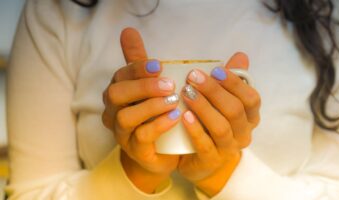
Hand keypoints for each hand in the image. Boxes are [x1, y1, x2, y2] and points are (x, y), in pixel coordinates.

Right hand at [102, 28, 178, 193]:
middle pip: (117, 95)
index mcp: (117, 92)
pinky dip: (158, 125)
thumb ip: (138, 61)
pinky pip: (141, 137)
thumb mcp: (147, 86)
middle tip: (169, 84)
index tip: (159, 65)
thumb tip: (128, 30)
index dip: (137, 69)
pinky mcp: (134, 150)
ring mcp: (122, 133)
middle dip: (143, 87)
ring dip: (152, 106)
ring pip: (127, 117)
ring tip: (174, 100)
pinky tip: (175, 117)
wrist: (159, 151)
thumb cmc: (153, 114)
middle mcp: (113, 112)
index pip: (120, 76)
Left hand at [178, 53, 260, 196]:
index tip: (215, 69)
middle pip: (235, 110)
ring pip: (221, 127)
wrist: (199, 159)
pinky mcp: (212, 161)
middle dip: (214, 91)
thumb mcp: (221, 102)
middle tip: (193, 77)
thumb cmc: (211, 124)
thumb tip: (241, 56)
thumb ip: (230, 80)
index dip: (235, 83)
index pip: (251, 99)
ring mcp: (229, 149)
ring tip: (186, 92)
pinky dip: (195, 129)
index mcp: (250, 117)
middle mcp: (244, 134)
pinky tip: (184, 116)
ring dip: (203, 107)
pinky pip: (205, 144)